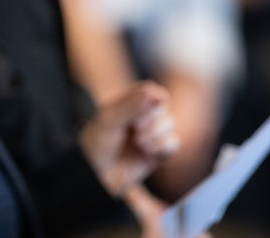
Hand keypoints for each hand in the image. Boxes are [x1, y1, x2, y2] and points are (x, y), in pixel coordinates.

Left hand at [79, 81, 179, 195]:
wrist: (96, 179)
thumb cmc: (96, 145)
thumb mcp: (108, 121)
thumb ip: (130, 105)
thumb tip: (152, 91)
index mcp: (127, 105)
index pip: (151, 91)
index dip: (153, 97)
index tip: (146, 107)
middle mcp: (141, 118)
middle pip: (163, 107)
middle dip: (152, 118)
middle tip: (135, 129)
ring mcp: (150, 136)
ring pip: (170, 124)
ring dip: (156, 133)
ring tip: (139, 144)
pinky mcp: (157, 154)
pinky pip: (173, 143)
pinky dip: (164, 146)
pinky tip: (148, 152)